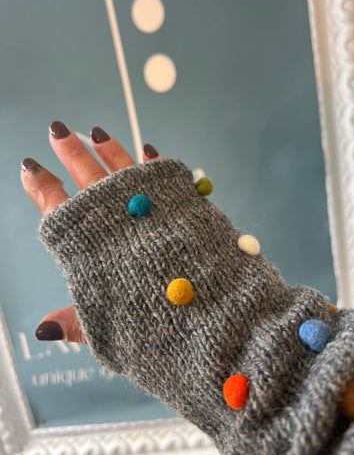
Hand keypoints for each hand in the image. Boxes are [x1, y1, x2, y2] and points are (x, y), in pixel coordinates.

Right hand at [21, 121, 160, 344]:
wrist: (212, 319)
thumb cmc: (156, 330)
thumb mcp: (109, 333)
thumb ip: (76, 324)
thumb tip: (43, 329)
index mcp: (91, 248)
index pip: (56, 209)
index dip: (42, 187)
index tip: (31, 167)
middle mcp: (118, 222)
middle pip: (87, 179)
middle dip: (71, 153)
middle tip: (58, 131)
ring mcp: (151, 209)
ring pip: (123, 170)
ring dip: (108, 149)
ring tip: (97, 132)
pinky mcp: (182, 205)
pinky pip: (164, 177)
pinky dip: (154, 164)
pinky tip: (148, 151)